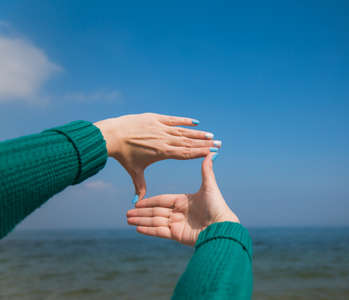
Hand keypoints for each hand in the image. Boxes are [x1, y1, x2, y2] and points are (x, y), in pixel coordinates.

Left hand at [94, 113, 220, 200]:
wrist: (112, 136)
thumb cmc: (124, 155)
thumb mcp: (134, 171)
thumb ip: (139, 186)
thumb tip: (137, 203)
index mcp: (163, 153)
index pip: (186, 153)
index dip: (200, 153)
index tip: (213, 153)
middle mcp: (165, 140)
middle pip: (189, 142)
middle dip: (205, 143)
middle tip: (219, 143)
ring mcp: (160, 128)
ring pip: (184, 131)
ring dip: (198, 134)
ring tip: (211, 135)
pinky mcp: (155, 119)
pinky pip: (173, 120)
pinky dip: (185, 121)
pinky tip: (196, 122)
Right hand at [126, 153, 238, 245]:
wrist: (222, 227)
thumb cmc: (217, 206)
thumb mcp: (209, 187)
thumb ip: (206, 171)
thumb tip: (211, 152)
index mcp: (183, 201)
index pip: (162, 200)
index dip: (150, 201)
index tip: (138, 202)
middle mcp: (179, 213)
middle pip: (156, 211)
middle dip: (141, 212)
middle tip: (127, 213)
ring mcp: (178, 225)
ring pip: (155, 221)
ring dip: (141, 221)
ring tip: (128, 220)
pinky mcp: (178, 235)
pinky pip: (160, 232)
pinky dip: (149, 230)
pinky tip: (138, 229)